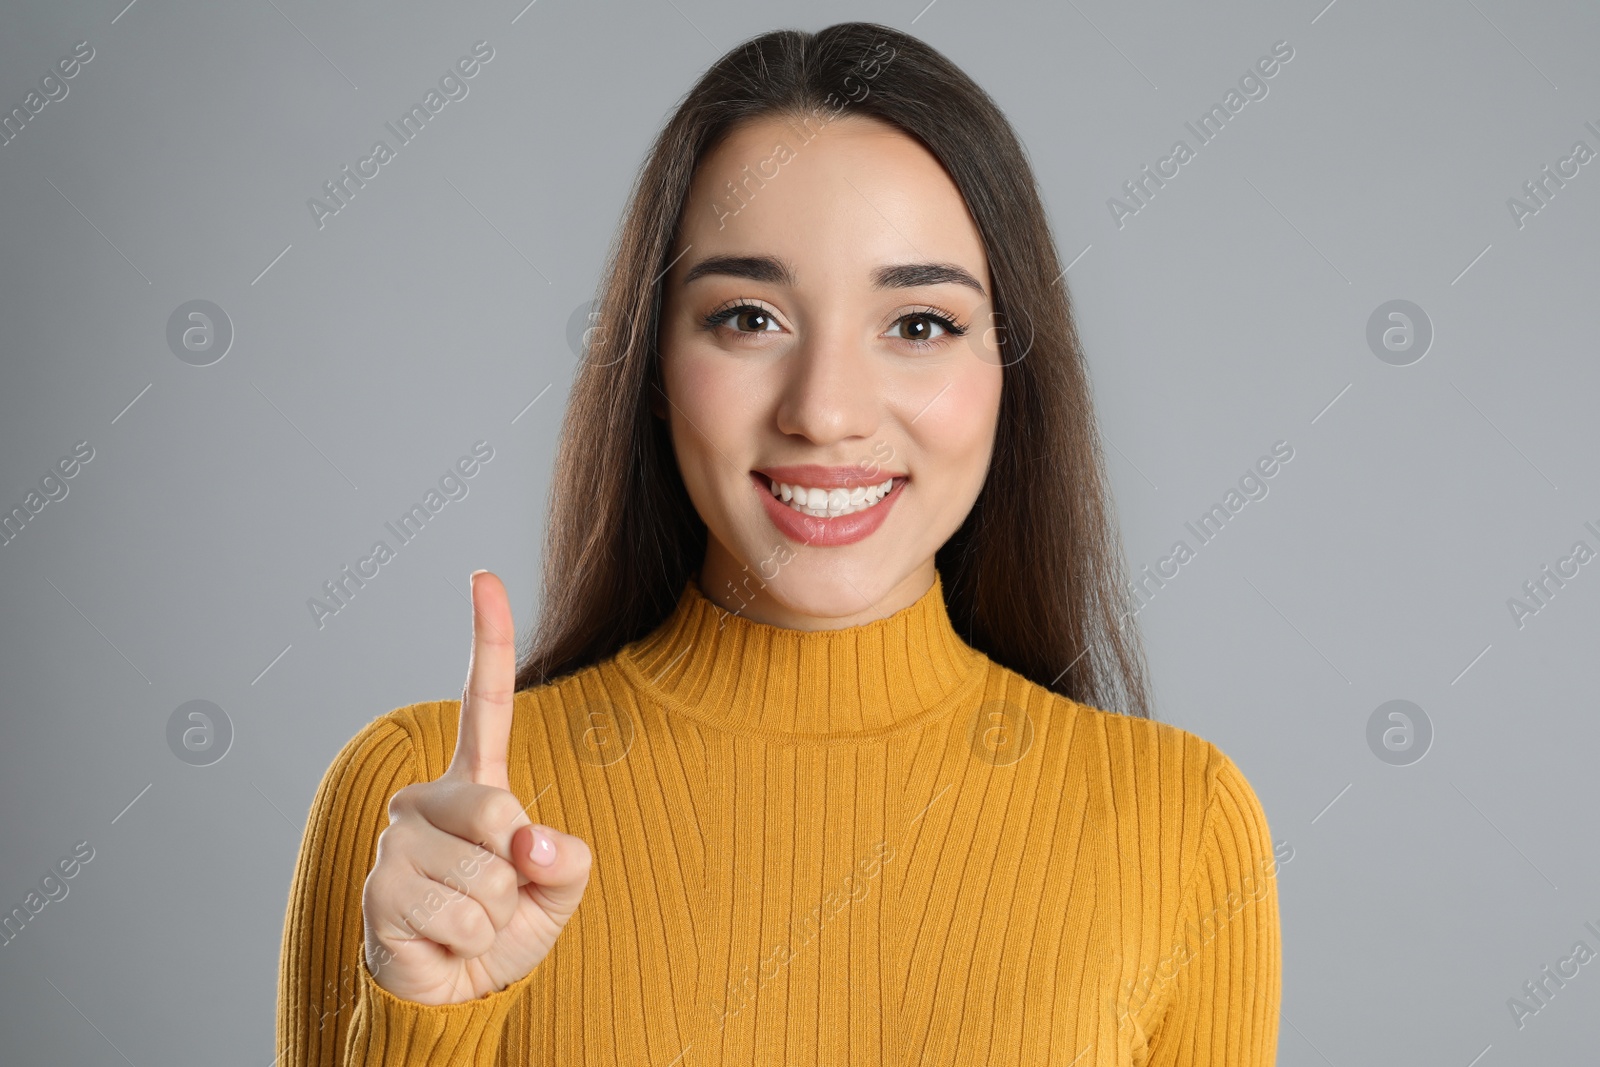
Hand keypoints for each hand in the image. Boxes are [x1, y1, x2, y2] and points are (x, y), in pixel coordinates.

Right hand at [361, 570, 591, 1004]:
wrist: (453, 990)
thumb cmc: (505, 928)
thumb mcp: (558, 888)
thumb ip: (566, 857)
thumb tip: (530, 841)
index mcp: (475, 783)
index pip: (482, 702)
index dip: (487, 639)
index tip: (482, 577)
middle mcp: (428, 799)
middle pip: (500, 813)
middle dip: (517, 874)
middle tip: (496, 899)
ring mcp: (399, 840)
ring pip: (486, 875)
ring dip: (494, 916)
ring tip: (469, 922)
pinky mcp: (381, 888)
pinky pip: (461, 913)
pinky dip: (470, 941)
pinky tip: (445, 940)